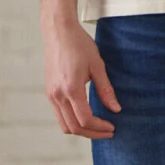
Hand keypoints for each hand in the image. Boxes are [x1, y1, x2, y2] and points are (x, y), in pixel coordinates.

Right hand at [41, 18, 121, 138]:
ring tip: (98, 127)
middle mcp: (57, 95)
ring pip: (64, 125)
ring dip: (82, 130)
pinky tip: (85, 115)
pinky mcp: (49, 92)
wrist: (58, 31)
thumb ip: (106, 90)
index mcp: (71, 88)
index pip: (85, 119)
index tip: (112, 126)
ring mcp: (51, 94)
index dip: (100, 127)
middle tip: (108, 131)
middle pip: (74, 127)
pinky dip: (72, 121)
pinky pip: (59, 115)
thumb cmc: (79, 44)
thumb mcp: (97, 65)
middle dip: (93, 133)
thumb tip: (116, 109)